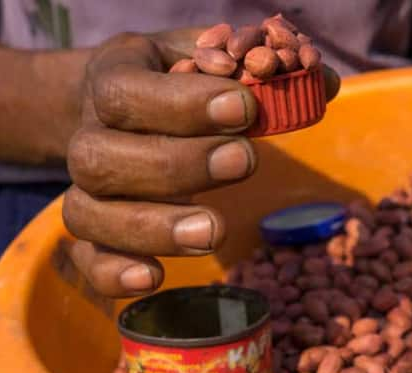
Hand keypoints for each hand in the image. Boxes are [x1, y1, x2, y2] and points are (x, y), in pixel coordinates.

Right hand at [63, 29, 338, 297]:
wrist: (122, 103)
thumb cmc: (178, 78)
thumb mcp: (208, 55)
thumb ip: (255, 66)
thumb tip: (325, 84)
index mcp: (114, 76)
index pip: (125, 92)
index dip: (182, 104)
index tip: (244, 108)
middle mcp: (88, 133)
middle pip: (98, 158)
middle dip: (175, 166)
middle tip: (243, 162)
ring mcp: (86, 188)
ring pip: (87, 214)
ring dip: (152, 227)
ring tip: (213, 232)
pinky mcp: (94, 234)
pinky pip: (86, 260)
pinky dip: (113, 274)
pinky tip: (155, 278)